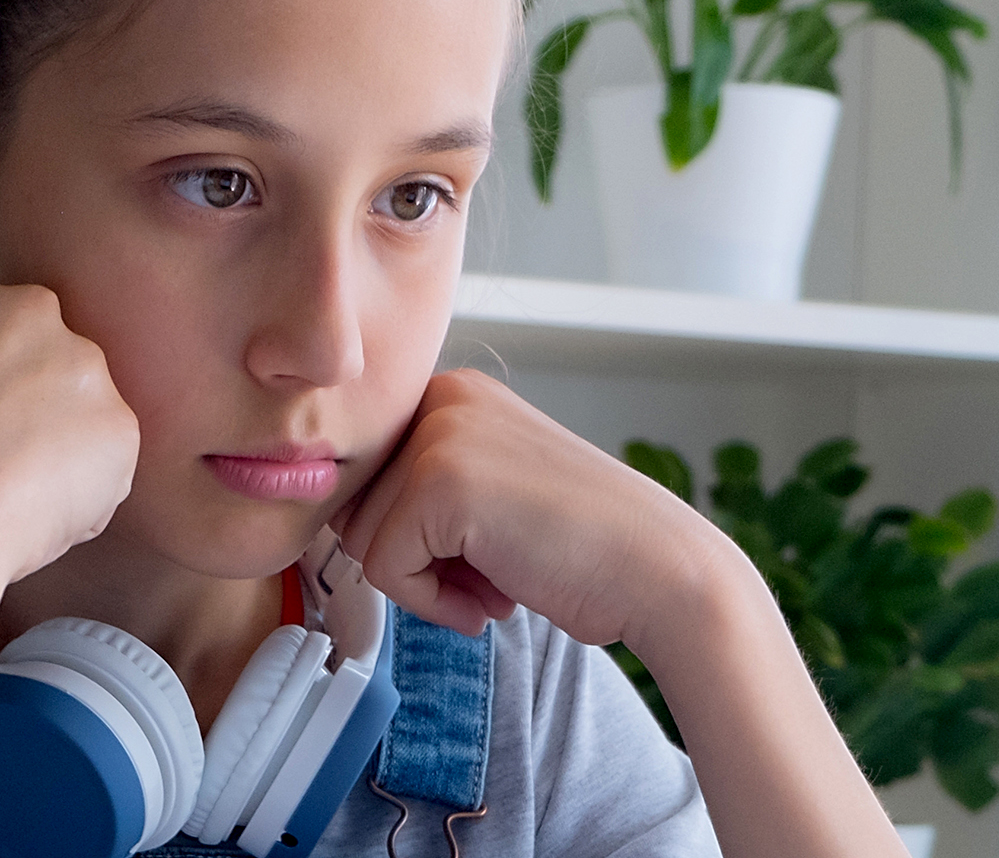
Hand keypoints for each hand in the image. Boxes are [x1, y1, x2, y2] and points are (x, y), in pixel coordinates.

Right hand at [0, 266, 140, 585]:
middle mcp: (30, 313)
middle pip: (37, 360)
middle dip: (19, 405)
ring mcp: (84, 368)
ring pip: (77, 411)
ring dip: (53, 448)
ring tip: (6, 498)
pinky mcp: (119, 427)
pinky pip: (107, 464)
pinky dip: (83, 495)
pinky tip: (36, 519)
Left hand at [331, 368, 733, 647]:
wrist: (661, 572)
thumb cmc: (585, 549)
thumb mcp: (489, 493)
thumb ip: (420, 490)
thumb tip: (337, 518)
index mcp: (454, 393)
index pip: (371, 480)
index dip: (415, 537)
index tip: (482, 550)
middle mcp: (442, 395)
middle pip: (357, 507)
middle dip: (417, 559)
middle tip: (495, 571)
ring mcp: (439, 432)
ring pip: (363, 540)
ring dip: (427, 584)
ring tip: (500, 579)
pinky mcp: (439, 481)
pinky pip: (384, 571)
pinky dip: (434, 604)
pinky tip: (497, 597)